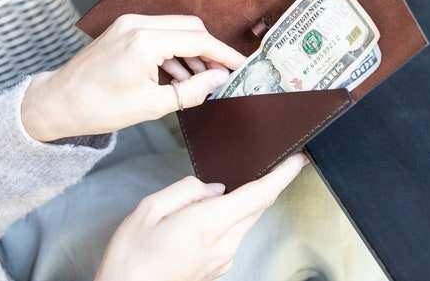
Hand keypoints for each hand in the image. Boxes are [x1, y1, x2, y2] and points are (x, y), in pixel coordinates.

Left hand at [21, 14, 244, 141]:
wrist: (58, 102)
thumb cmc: (98, 107)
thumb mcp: (151, 105)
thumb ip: (192, 91)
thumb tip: (218, 80)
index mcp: (145, 41)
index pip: (198, 40)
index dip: (224, 54)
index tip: (241, 66)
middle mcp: (138, 24)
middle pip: (191, 27)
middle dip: (210, 50)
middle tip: (222, 74)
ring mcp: (129, 24)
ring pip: (176, 29)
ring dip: (192, 52)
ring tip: (200, 81)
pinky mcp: (124, 29)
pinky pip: (160, 33)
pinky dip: (174, 51)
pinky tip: (179, 75)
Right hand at [95, 153, 308, 280]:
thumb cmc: (131, 258)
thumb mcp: (148, 209)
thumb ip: (185, 191)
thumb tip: (210, 188)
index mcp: (208, 224)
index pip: (259, 195)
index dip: (283, 176)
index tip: (298, 160)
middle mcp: (223, 244)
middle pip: (257, 208)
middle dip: (267, 185)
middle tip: (271, 164)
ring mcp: (222, 260)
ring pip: (244, 222)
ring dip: (243, 203)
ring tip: (219, 191)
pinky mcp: (216, 269)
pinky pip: (232, 236)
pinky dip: (229, 219)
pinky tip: (206, 217)